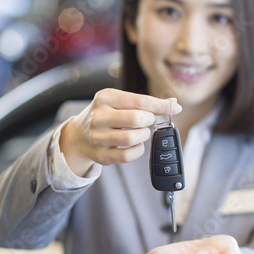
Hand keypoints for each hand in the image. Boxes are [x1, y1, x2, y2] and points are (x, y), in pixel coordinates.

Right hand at [59, 88, 180, 176]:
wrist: (78, 136)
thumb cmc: (106, 115)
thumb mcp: (120, 102)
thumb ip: (146, 103)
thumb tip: (175, 103)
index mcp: (105, 98)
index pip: (140, 101)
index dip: (160, 105)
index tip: (174, 108)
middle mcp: (98, 117)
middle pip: (136, 118)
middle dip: (148, 121)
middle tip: (147, 121)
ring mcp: (97, 137)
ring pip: (132, 138)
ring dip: (143, 136)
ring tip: (140, 133)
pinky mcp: (100, 155)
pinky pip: (127, 156)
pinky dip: (137, 151)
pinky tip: (135, 145)